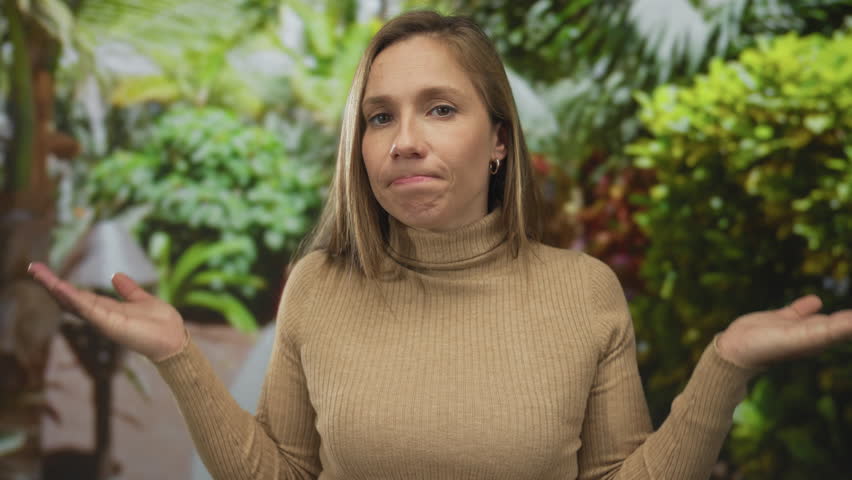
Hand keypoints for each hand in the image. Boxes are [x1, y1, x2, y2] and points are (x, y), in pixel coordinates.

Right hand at [27, 262, 186, 361]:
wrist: (175, 338)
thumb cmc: (162, 323)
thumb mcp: (142, 300)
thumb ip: (128, 290)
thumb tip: (116, 276)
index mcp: (107, 308)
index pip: (78, 295)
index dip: (62, 284)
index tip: (45, 272)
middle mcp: (101, 315)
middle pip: (70, 298)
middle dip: (51, 284)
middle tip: (33, 268)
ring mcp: (103, 320)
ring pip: (74, 303)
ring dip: (56, 288)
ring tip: (39, 274)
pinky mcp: (110, 324)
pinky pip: (88, 309)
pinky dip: (74, 299)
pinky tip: (61, 288)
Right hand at [716, 294, 851, 368]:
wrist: (736, 350)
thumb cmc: (770, 347)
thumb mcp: (805, 336)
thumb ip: (835, 329)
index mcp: (825, 337)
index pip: (850, 326)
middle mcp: (816, 333)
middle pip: (845, 323)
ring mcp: (799, 326)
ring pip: (826, 316)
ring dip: (840, 314)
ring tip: (849, 311)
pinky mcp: (781, 319)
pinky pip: (801, 310)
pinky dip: (809, 304)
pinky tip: (816, 300)